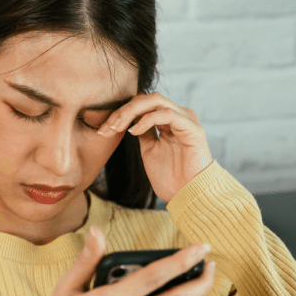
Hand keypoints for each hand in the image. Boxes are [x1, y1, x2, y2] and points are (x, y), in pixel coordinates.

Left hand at [97, 92, 212, 202]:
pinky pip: (166, 114)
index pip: (143, 105)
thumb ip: (143, 132)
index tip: (103, 130)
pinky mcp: (192, 127)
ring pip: (154, 101)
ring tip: (117, 128)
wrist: (188, 196)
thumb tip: (129, 120)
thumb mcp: (149, 150)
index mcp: (170, 120)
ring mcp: (186, 119)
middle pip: (146, 99)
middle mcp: (179, 115)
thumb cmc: (171, 178)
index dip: (120, 114)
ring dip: (131, 112)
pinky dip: (147, 119)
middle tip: (107, 127)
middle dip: (122, 111)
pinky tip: (134, 131)